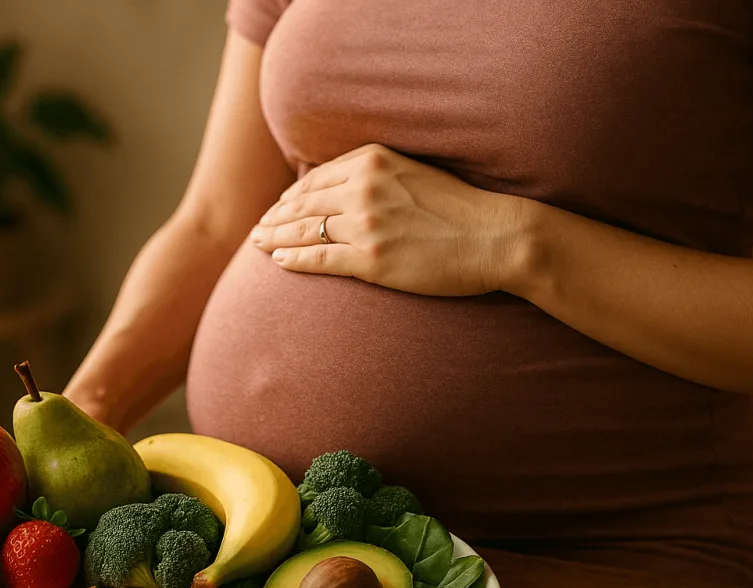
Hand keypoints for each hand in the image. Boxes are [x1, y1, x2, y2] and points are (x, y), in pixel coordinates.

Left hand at [251, 144, 531, 295]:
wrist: (494, 237)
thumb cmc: (462, 210)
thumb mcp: (415, 174)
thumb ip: (379, 176)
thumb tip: (345, 187)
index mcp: (374, 161)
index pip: (318, 178)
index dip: (292, 195)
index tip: (278, 206)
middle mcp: (364, 188)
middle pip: (304, 203)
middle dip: (275, 217)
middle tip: (257, 229)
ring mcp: (366, 225)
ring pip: (305, 229)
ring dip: (275, 237)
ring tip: (258, 244)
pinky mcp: (371, 260)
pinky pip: (319, 258)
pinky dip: (294, 259)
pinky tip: (279, 261)